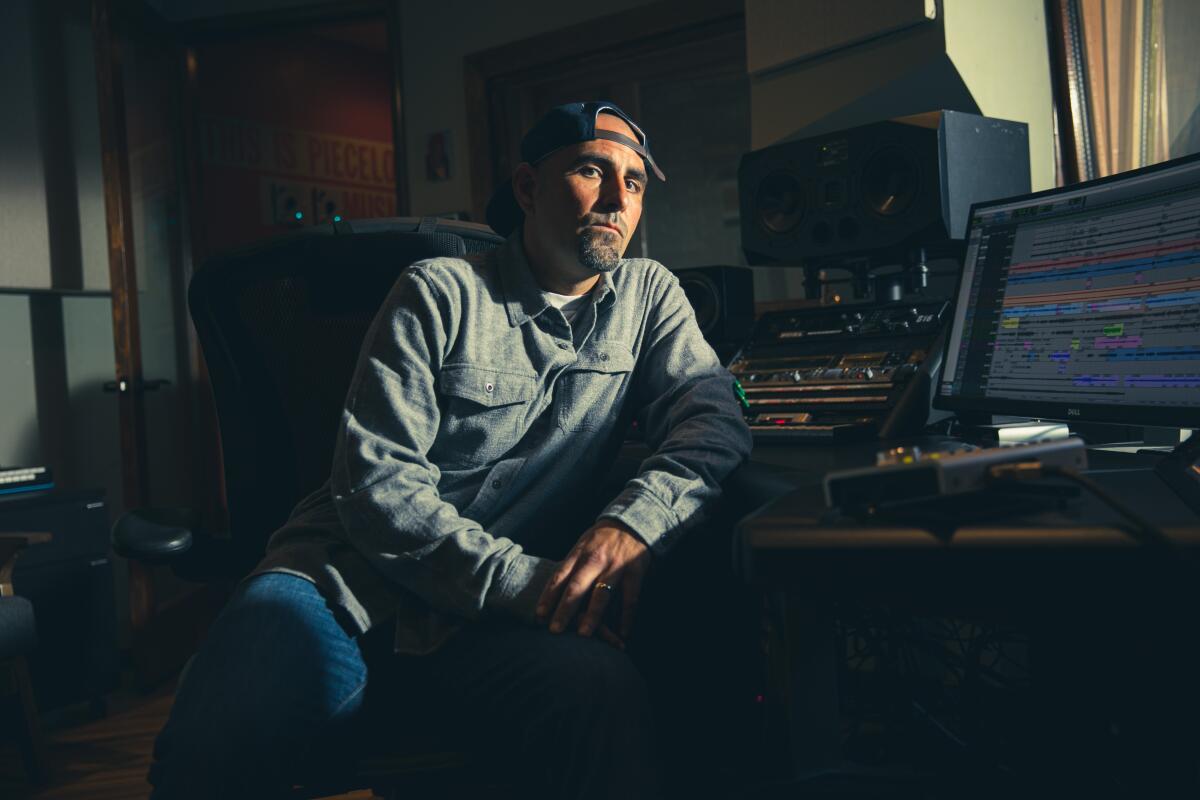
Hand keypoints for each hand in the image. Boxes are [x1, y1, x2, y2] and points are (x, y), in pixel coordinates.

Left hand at [536, 519, 650, 645]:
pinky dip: (626, 617)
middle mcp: (596, 560)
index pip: (559, 577)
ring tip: (583, 634)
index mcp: (579, 554)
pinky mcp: (635, 571)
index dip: (548, 597)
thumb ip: (570, 567)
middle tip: (554, 630)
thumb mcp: (582, 546)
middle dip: (565, 609)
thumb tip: (552, 592)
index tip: (539, 615)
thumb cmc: (601, 539)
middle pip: (577, 588)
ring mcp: (616, 566)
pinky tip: (622, 633)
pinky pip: (630, 598)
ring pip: (602, 594)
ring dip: (592, 616)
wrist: (632, 522)